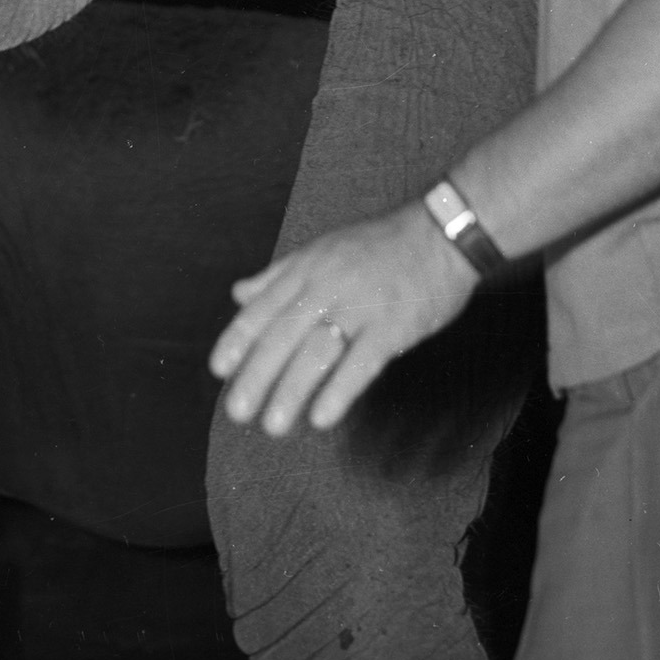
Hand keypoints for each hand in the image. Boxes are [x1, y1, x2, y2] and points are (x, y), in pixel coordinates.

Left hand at [208, 201, 478, 435]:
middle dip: (257, 375)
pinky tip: (322, 418)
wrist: (440, 235)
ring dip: (292, 389)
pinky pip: (362, 362)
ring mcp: (361, 305)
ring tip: (273, 425)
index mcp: (308, 267)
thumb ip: (278, 275)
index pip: (264, 307)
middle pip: (284, 334)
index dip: (239, 339)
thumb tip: (238, 294)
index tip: (218, 370)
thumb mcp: (322, 249)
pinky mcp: (393, 325)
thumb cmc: (378, 246)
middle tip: (237, 412)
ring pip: (318, 351)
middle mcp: (328, 285)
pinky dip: (340, 390)